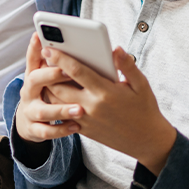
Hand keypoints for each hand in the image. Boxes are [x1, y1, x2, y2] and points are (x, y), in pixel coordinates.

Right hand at [14, 34, 83, 143]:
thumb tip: (74, 43)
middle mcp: (28, 91)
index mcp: (33, 74)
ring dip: (61, 109)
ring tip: (80, 109)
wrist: (30, 121)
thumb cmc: (47, 92)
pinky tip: (76, 127)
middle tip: (67, 72)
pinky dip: (61, 130)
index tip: (42, 37)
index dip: (35, 48)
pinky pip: (46, 131)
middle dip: (51, 75)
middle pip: (35, 79)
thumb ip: (59, 61)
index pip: (33, 58)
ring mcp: (30, 110)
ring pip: (43, 110)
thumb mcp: (47, 76)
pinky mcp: (34, 128)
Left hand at [46, 46, 176, 174]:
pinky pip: (62, 114)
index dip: (60, 58)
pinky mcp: (83, 130)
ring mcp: (86, 120)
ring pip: (57, 102)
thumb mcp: (141, 85)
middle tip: (41, 58)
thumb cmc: (145, 109)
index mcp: (105, 92)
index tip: (48, 47)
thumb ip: (127, 65)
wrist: (147, 141)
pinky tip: (53, 90)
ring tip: (44, 72)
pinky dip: (55, 102)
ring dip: (48, 86)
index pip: (77, 71)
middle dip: (47, 72)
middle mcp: (92, 107)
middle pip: (59, 86)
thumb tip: (116, 49)